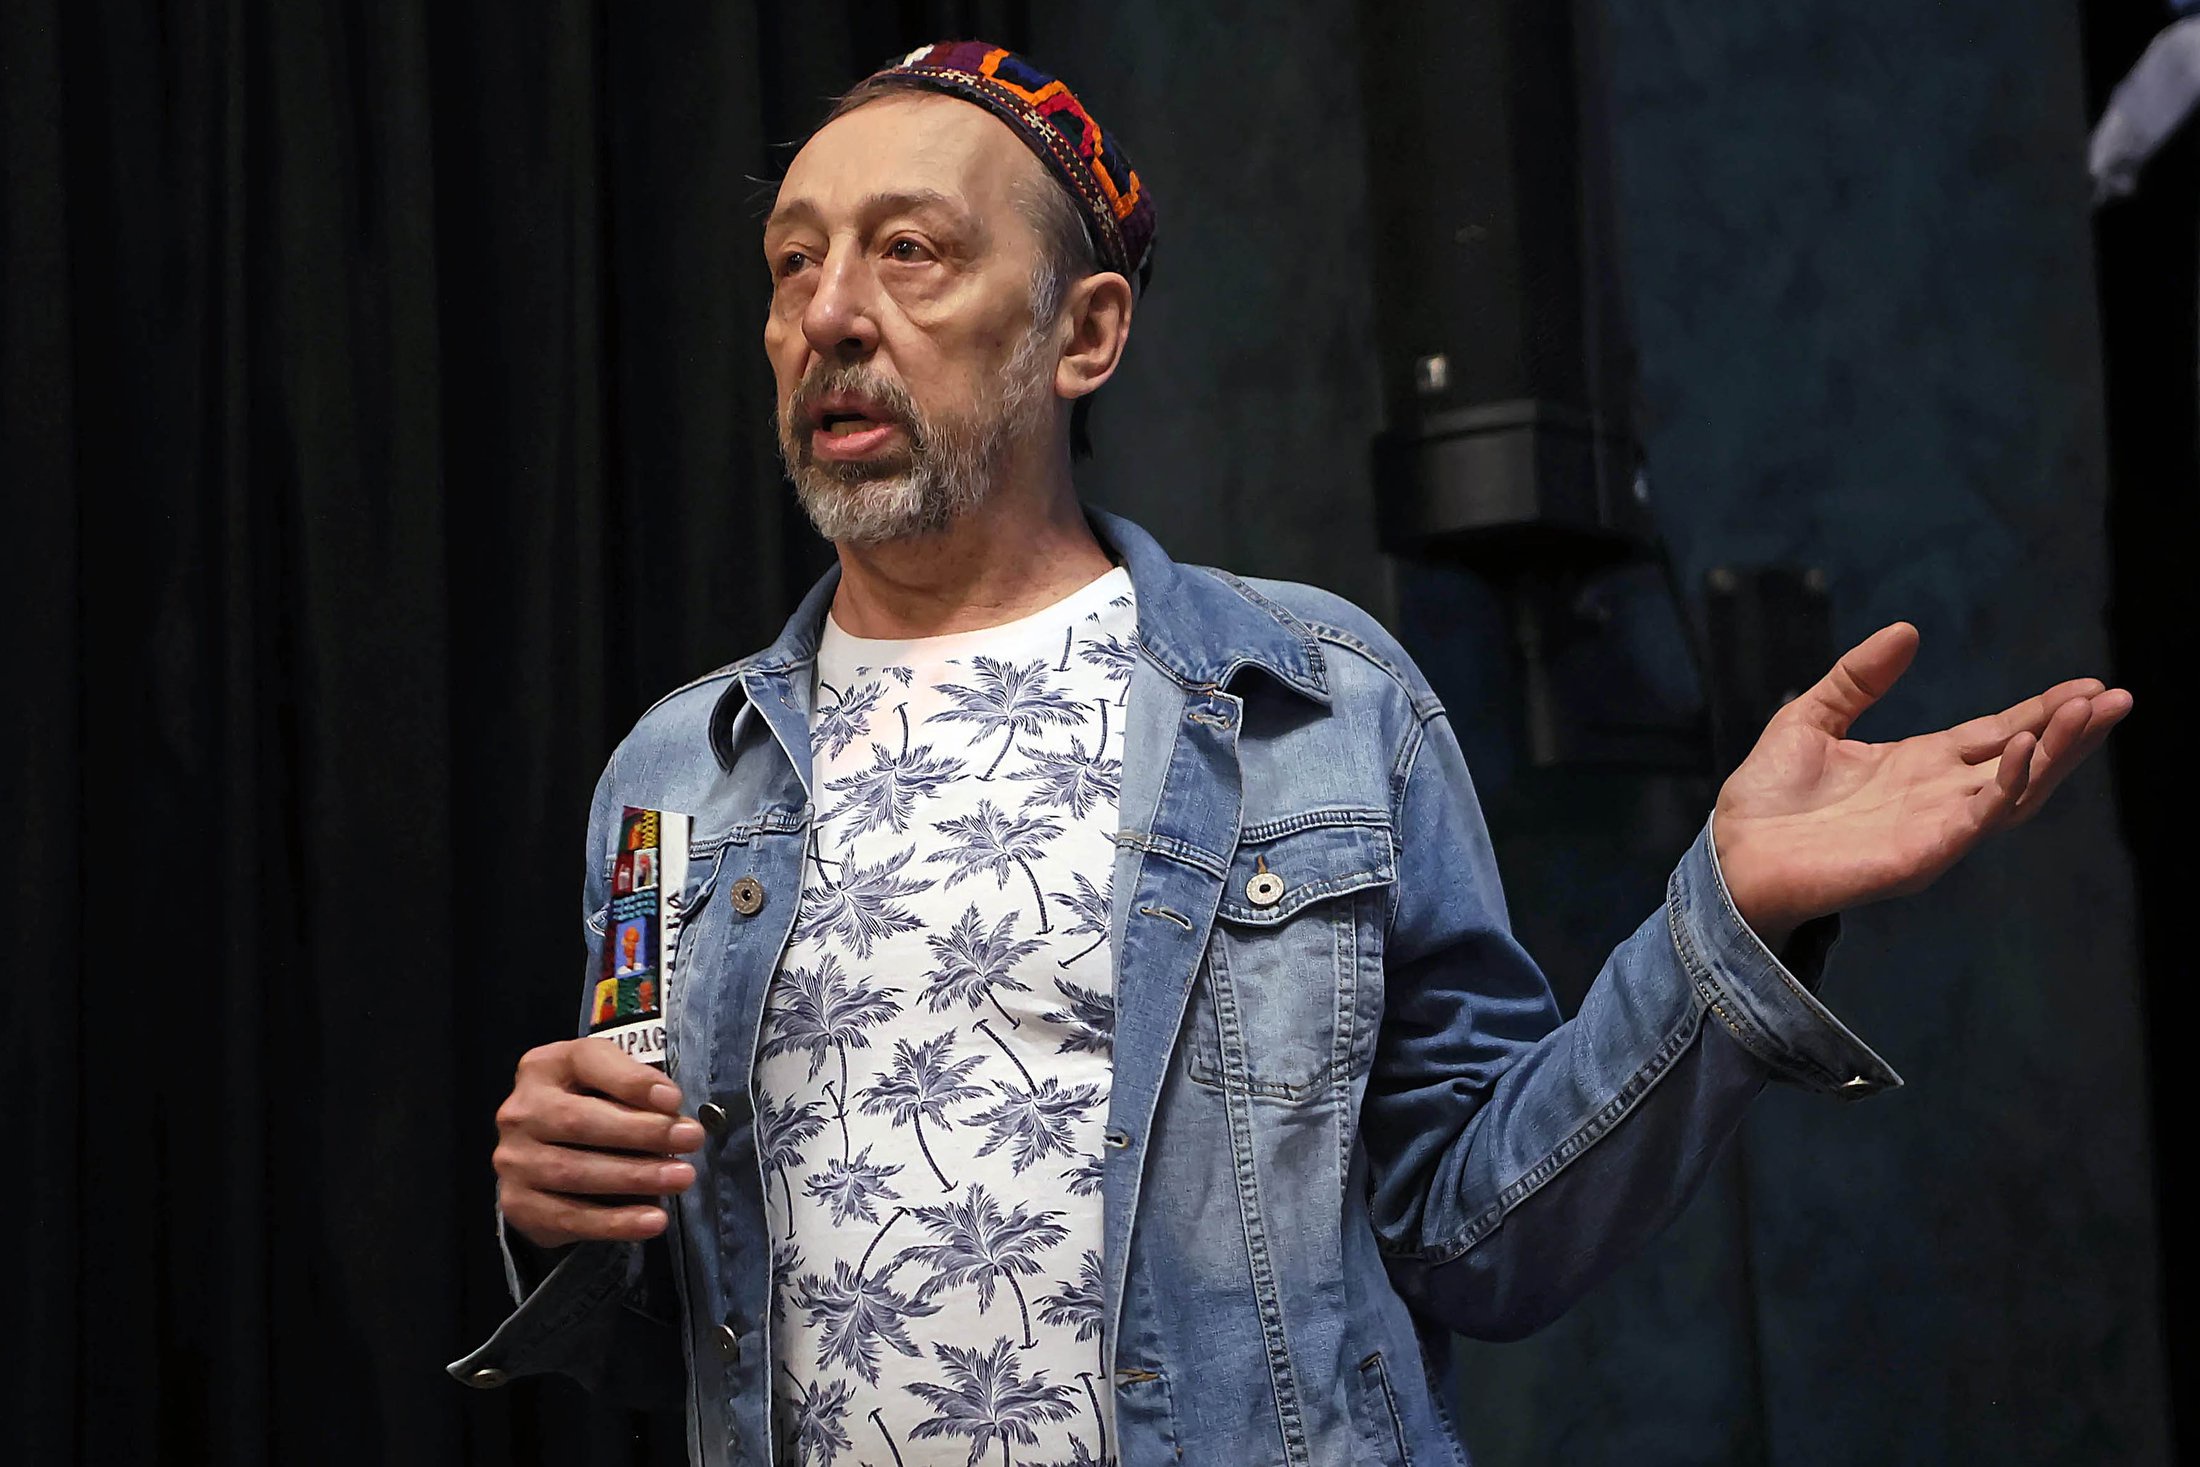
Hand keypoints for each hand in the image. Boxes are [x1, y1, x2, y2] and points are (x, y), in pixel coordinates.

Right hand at [494, 1038, 703, 1248]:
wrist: (545, 1154)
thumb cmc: (591, 1106)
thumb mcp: (609, 1081)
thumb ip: (635, 1084)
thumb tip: (669, 1105)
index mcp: (543, 1067)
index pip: (588, 1062)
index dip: (632, 1081)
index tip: (674, 1100)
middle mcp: (520, 1111)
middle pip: (580, 1120)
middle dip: (642, 1132)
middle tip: (692, 1140)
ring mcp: (513, 1160)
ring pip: (574, 1172)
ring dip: (634, 1178)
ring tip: (680, 1179)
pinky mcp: (517, 1203)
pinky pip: (568, 1217)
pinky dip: (615, 1222)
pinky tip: (653, 1220)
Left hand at [1712, 622, 2130, 947]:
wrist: (1731, 856)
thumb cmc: (1765, 799)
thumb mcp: (1811, 718)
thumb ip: (1857, 678)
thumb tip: (1908, 629)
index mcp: (1917, 766)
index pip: (1995, 734)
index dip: (2041, 711)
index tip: (2086, 684)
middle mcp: (1937, 797)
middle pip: (2022, 761)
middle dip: (2070, 732)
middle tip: (2116, 697)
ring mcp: (1935, 829)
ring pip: (2015, 790)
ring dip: (2055, 753)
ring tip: (2088, 712)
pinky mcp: (1923, 855)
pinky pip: (1978, 818)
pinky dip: (2007, 783)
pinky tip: (2023, 745)